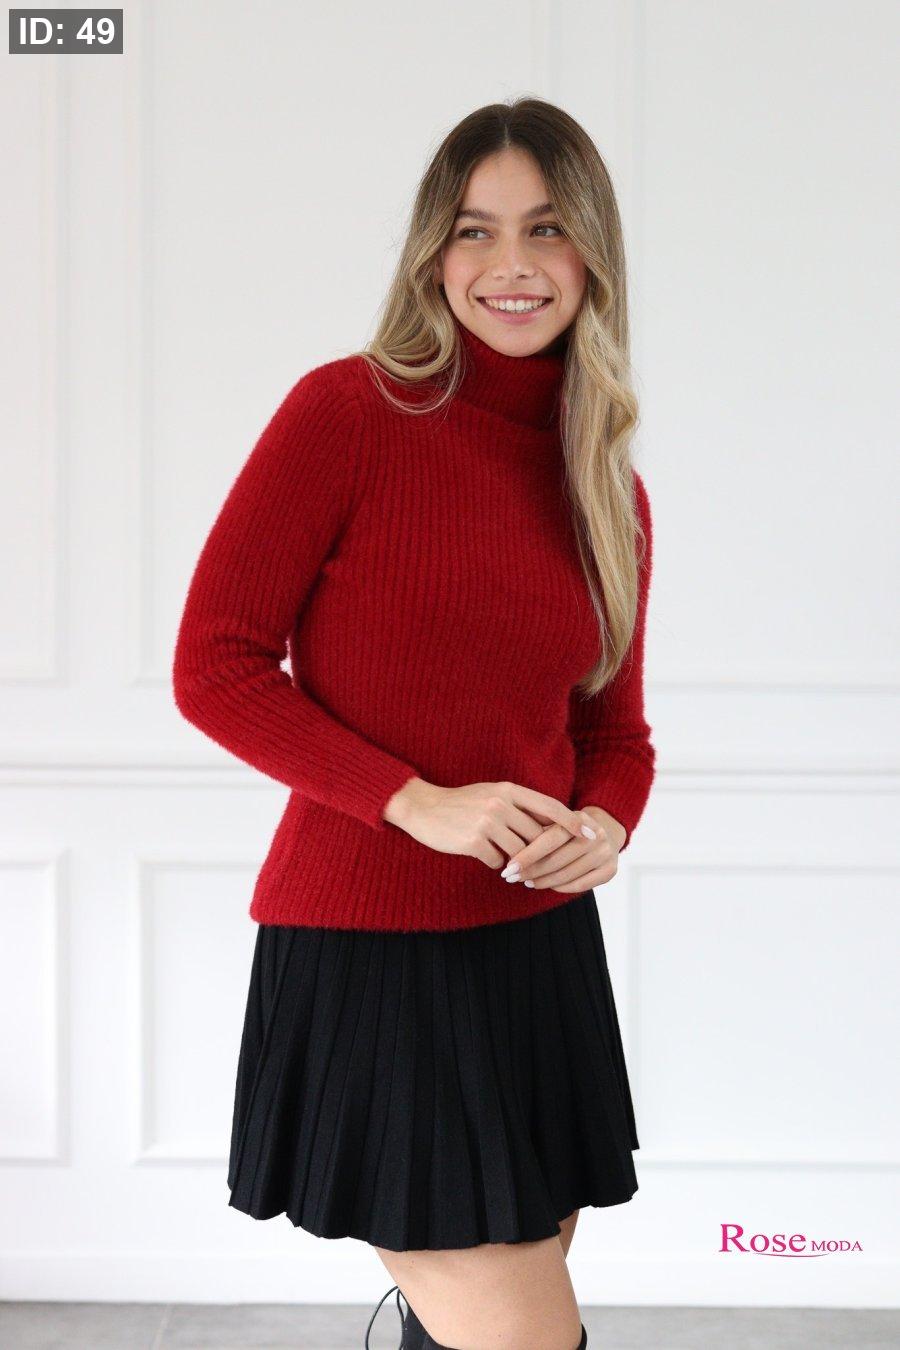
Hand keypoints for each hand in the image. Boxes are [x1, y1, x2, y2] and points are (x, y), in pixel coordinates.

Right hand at [383, 777, 598, 872]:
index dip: (572, 821)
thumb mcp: (492, 794)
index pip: (549, 806)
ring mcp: (486, 822)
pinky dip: (494, 862)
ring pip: (519, 852)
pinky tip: (483, 855)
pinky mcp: (472, 841)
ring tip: (509, 860)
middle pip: (536, 835)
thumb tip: (551, 824)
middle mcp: (500, 804)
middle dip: (541, 852)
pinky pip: (496, 861)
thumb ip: (519, 806)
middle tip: (542, 864)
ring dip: (517, 861)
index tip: (590, 833)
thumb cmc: (462, 803)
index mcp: (508, 790)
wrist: (423, 808)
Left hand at [499, 805, 625, 892]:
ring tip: (526, 882)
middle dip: (532, 871)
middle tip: (511, 878)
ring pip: (568, 874)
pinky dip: (561, 887)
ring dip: (543, 881)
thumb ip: (535, 831)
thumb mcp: (554, 822)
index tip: (508, 867)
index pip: (550, 840)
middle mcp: (596, 835)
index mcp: (580, 818)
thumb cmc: (568, 829)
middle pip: (558, 859)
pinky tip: (547, 886)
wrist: (605, 830)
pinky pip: (581, 885)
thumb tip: (507, 851)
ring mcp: (606, 853)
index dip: (528, 855)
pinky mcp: (611, 871)